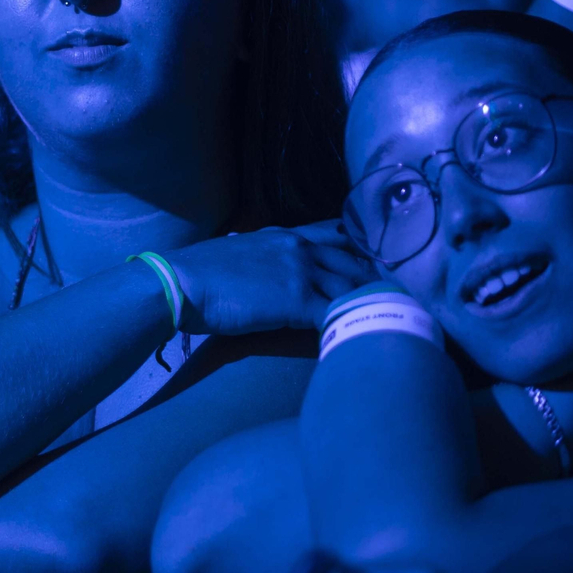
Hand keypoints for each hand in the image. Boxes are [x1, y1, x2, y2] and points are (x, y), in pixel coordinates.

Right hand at [165, 219, 372, 335]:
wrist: (181, 283)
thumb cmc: (197, 272)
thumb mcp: (234, 252)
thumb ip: (256, 255)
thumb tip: (257, 267)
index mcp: (283, 236)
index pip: (334, 235)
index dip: (357, 249)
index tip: (372, 262)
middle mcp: (299, 248)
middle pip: (351, 264)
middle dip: (372, 282)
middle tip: (391, 299)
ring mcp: (302, 273)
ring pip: (350, 289)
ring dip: (367, 306)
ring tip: (385, 321)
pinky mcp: (299, 301)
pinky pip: (336, 315)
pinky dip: (349, 325)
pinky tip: (359, 338)